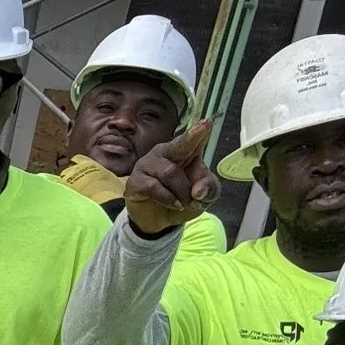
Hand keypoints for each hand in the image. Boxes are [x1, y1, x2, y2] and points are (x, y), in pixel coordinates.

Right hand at [123, 119, 217, 237]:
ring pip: (170, 173)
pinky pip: (154, 187)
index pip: (194, 139)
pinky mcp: (135, 181)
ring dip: (181, 192)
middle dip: (191, 137)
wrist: (159, 222)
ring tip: (184, 202)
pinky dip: (168, 198)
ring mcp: (148, 165)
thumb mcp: (204, 198)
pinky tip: (174, 204)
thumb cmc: (181, 200)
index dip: (199, 130)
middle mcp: (165, 153)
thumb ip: (209, 190)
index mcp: (185, 152)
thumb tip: (198, 191)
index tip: (207, 121)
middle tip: (202, 129)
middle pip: (180, 144)